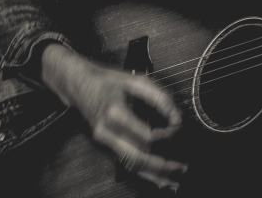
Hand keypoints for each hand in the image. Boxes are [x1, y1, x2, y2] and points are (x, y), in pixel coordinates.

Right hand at [40, 43, 186, 190]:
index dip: (166, 136)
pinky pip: (124, 162)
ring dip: (153, 174)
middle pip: (137, 157)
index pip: (146, 135)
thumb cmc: (108, 81)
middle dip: (162, 165)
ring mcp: (103, 141)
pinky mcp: (104, 145)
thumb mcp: (136, 81)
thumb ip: (159, 97)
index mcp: (115, 113)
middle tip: (182, 167)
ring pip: (130, 164)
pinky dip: (142, 172)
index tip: (178, 129)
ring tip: (174, 181)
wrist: (78, 84)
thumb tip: (176, 116)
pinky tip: (157, 179)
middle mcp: (106, 132)